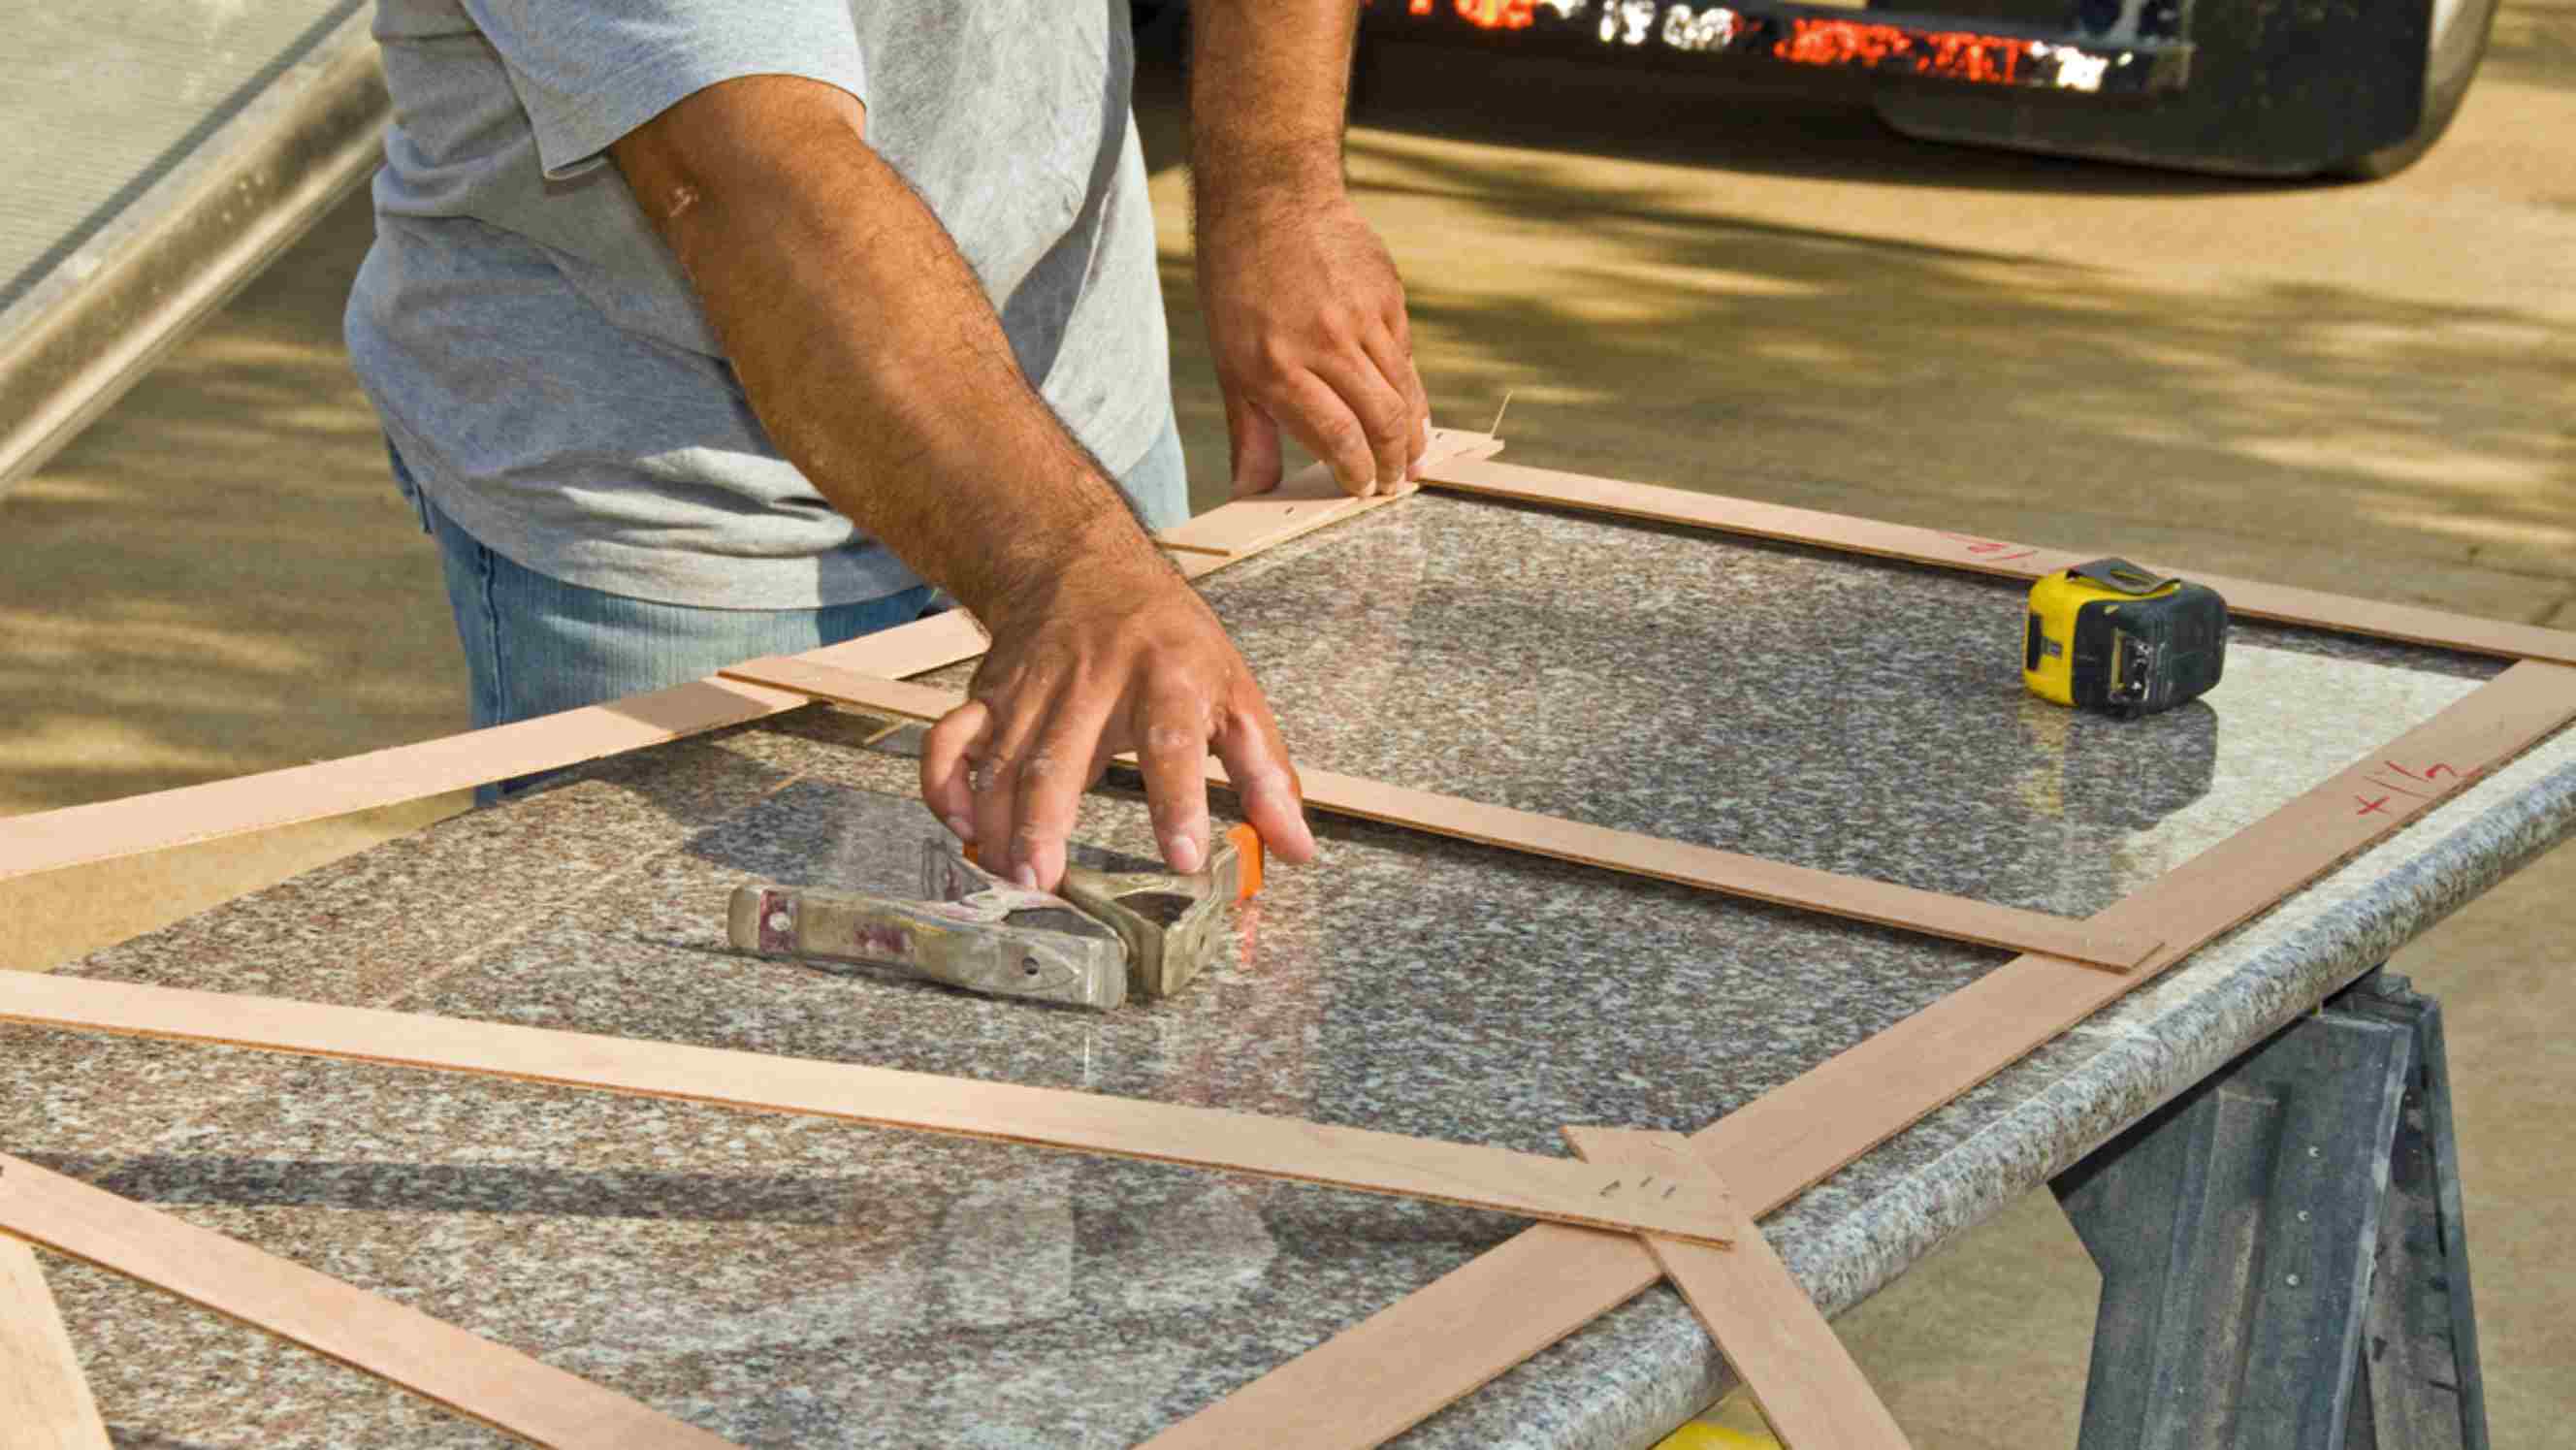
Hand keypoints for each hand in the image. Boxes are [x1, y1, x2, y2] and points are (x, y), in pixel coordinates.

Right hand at [918, 539, 1317, 891]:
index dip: (1177, 801)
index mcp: (1167, 677)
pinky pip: (949, 741)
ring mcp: (1031, 688)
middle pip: (1058, 756)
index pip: (1171, 741)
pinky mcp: (987, 694)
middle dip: (1045, 822)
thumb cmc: (1172, 641)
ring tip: (1012, 876)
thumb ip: (1266, 775)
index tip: (1182, 857)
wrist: (1085, 565)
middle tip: (1047, 882)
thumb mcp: (1235, 692)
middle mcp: (1091, 680)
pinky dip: (943, 786)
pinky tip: (963, 828)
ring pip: (1000, 760)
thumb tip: (1296, 850)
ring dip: (997, 822)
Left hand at [1198, 188, 1430, 498]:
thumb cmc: (1238, 286)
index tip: (1362, 489)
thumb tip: (1251, 491)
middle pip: (1381, 420)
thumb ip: (1249, 431)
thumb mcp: (1229, 362)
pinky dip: (1409, 387)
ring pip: (1404, 390)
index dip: (1357, 472)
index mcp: (1278, 365)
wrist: (1269, 200)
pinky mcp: (1388, 294)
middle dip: (1394, 463)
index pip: (1338, 436)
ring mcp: (1362, 315)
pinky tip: (1406, 406)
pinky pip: (1406, 355)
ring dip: (1414, 433)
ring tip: (1413, 456)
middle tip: (1395, 481)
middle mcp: (1324, 342)